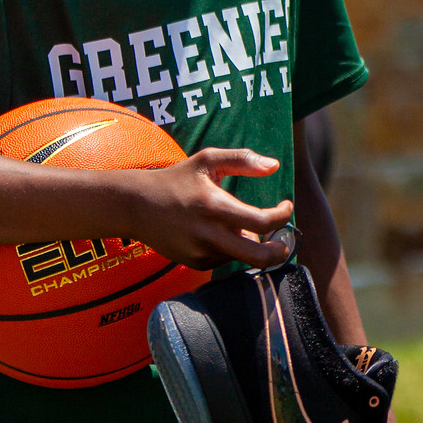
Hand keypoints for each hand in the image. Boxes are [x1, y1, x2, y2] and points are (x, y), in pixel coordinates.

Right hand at [122, 148, 295, 269]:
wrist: (137, 206)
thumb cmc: (177, 179)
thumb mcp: (207, 160)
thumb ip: (242, 159)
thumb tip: (274, 166)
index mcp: (214, 205)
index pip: (262, 221)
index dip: (282, 216)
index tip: (285, 206)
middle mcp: (208, 233)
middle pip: (258, 256)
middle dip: (279, 252)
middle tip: (284, 242)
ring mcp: (200, 252)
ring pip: (242, 258)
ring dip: (251, 245)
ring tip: (240, 226)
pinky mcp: (194, 263)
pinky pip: (225, 261)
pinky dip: (231, 250)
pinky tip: (220, 233)